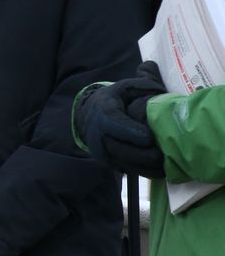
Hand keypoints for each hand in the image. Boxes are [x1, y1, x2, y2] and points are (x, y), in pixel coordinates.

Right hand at [74, 62, 165, 177]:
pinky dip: (142, 171)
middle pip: (119, 147)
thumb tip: (157, 86)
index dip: (129, 131)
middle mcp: (99, 133)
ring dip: (143, 166)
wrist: (90, 116)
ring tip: (165, 166)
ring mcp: (102, 150)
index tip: (148, 137)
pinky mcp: (108, 161)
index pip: (113, 123)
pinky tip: (160, 171)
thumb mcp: (124, 87)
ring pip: (122, 161)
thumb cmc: (114, 100)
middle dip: (141, 154)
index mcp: (104, 111)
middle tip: (162, 155)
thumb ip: (142, 84)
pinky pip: (125, 169)